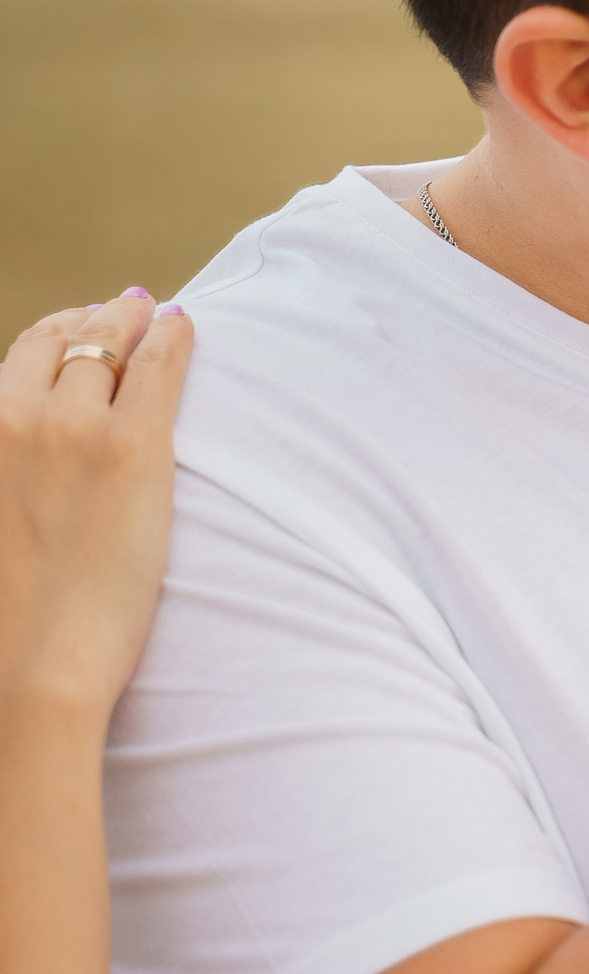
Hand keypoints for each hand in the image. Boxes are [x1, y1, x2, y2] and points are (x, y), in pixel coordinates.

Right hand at [0, 293, 192, 724]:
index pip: (15, 362)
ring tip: (154, 314)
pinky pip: (159, 365)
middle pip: (57, 342)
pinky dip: (173, 336)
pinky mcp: (132, 446)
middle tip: (123, 309)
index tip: (74, 329)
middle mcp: (11, 421)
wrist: (35, 665)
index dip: (50, 338)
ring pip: (108, 343)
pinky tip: (185, 327)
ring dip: (132, 318)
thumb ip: (10, 474)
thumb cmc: (12, 618)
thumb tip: (32, 470)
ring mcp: (73, 429)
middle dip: (91, 318)